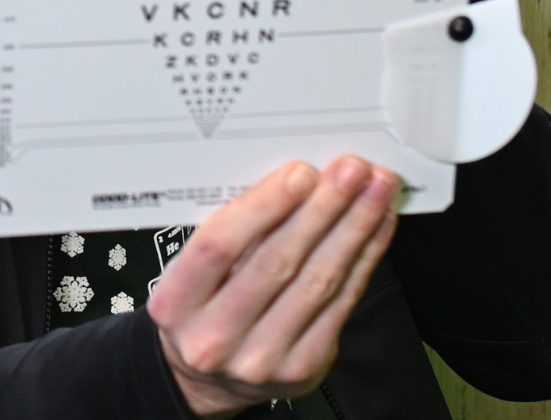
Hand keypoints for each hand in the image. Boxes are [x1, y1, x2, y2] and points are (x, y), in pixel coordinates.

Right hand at [148, 156, 400, 416]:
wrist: (206, 378)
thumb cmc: (200, 310)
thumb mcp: (190, 273)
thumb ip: (232, 234)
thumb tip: (293, 182)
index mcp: (176, 303)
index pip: (219, 246)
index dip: (264, 206)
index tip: (300, 173)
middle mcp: (215, 337)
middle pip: (277, 262)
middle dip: (322, 209)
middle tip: (351, 172)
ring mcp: (261, 358)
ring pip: (317, 282)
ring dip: (353, 229)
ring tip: (373, 191)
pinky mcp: (302, 368)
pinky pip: (341, 305)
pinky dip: (363, 260)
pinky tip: (374, 230)